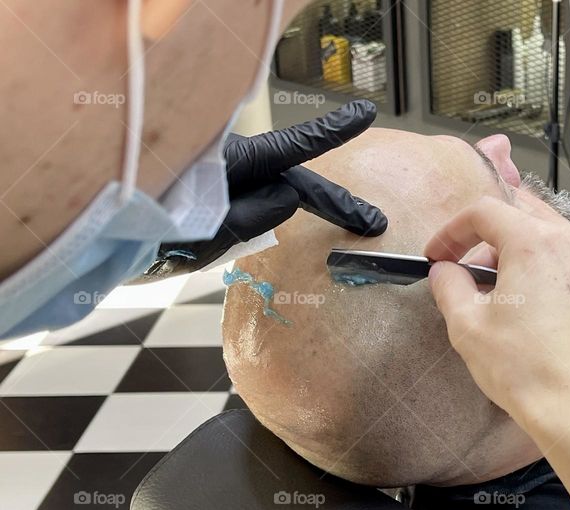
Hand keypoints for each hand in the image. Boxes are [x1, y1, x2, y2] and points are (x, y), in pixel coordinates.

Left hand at [140, 100, 387, 279]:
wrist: (99, 237)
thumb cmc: (146, 233)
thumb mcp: (209, 233)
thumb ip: (257, 216)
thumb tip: (290, 196)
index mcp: (230, 164)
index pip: (293, 146)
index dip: (332, 132)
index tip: (365, 114)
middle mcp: (228, 163)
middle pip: (293, 177)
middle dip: (331, 203)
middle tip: (372, 223)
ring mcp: (219, 177)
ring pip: (262, 197)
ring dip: (253, 222)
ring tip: (213, 238)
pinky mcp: (208, 191)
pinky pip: (240, 205)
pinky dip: (240, 222)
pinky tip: (209, 236)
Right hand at [424, 197, 569, 428]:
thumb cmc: (526, 371)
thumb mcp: (467, 326)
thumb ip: (449, 285)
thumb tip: (445, 272)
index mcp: (535, 243)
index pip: (486, 211)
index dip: (454, 230)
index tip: (442, 254)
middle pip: (528, 218)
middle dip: (494, 240)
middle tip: (475, 271)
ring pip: (565, 243)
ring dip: (535, 256)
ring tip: (517, 291)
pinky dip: (569, 282)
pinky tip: (554, 311)